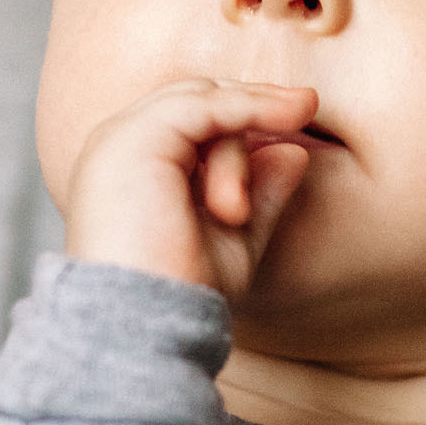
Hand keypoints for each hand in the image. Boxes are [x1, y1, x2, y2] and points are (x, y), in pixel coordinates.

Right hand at [63, 77, 315, 294]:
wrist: (144, 324)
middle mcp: (118, 146)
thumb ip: (262, 193)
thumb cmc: (184, 292)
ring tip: (252, 191)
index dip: (244, 114)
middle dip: (253, 106)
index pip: (191, 118)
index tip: (299, 119)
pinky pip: (204, 107)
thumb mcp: (236, 238)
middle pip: (197, 100)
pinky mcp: (133, 141)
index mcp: (132, 167)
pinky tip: (289, 117)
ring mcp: (120, 140)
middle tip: (308, 107)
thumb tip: (295, 151)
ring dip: (247, 135)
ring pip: (204, 104)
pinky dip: (249, 110)